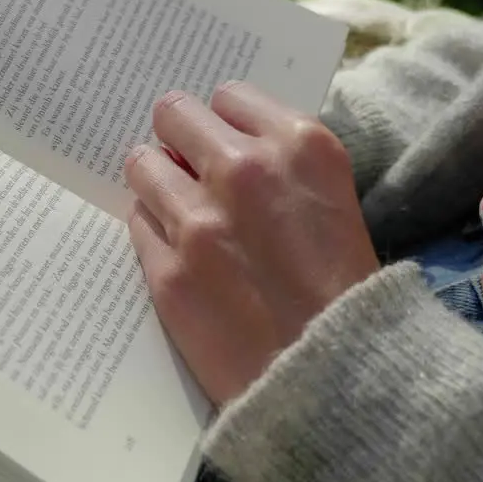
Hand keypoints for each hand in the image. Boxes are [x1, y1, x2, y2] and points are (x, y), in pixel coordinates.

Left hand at [124, 82, 377, 405]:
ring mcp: (199, 221)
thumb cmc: (345, 296)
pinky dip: (153, 231)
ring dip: (157, 182)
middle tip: (184, 163)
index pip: (229, 96)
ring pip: (143, 164)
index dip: (224, 122)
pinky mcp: (166, 269)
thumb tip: (218, 141)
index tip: (222, 140)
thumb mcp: (335, 203)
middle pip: (175, 114)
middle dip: (178, 138)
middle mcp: (246, 171)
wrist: (337, 385)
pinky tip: (180, 253)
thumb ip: (282, 165)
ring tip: (178, 210)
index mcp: (301, 147)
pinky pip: (136, 221)